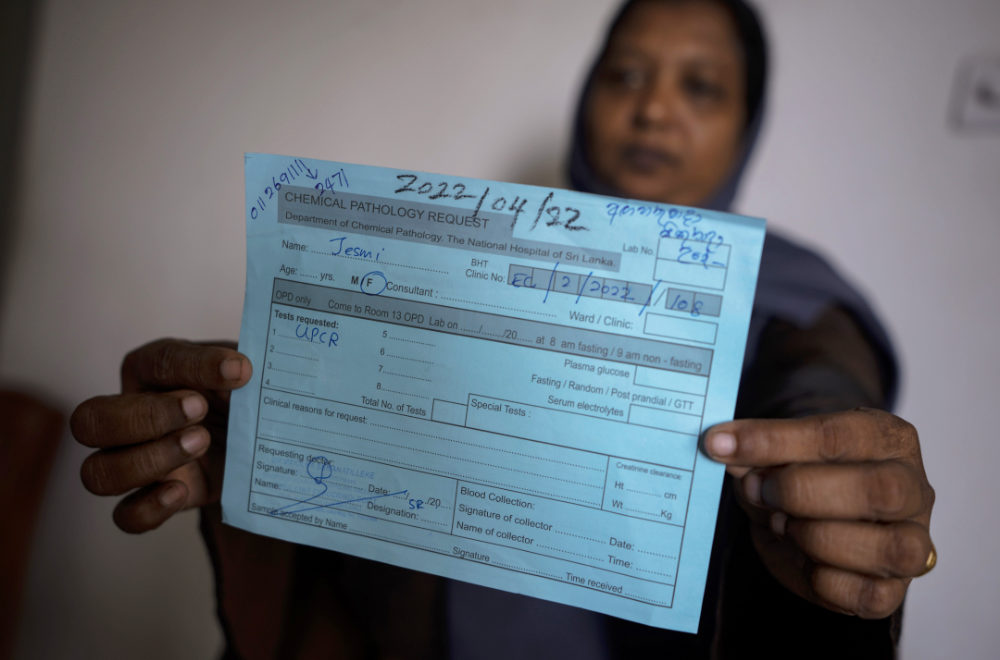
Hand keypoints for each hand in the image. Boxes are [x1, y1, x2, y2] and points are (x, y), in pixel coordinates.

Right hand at [70, 339, 251, 532]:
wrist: (258, 441)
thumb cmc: (241, 397)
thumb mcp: (246, 375)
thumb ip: (238, 372)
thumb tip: (238, 373)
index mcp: (152, 371)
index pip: (157, 362)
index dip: (197, 365)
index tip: (239, 371)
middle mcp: (131, 415)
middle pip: (90, 420)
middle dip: (145, 416)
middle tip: (200, 409)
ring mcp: (136, 461)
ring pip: (98, 473)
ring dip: (149, 460)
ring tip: (202, 443)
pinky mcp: (154, 499)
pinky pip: (127, 515)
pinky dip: (149, 508)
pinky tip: (182, 491)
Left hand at [704, 408, 934, 618]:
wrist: (812, 515)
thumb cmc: (800, 473)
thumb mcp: (776, 455)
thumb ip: (756, 454)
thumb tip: (726, 452)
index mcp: (886, 437)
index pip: (837, 436)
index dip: (773, 440)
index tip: (720, 444)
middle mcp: (912, 487)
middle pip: (878, 492)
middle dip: (802, 492)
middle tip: (759, 490)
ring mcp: (913, 541)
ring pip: (890, 549)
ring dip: (818, 538)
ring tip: (781, 524)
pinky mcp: (894, 590)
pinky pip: (871, 596)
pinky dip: (824, 580)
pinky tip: (800, 557)